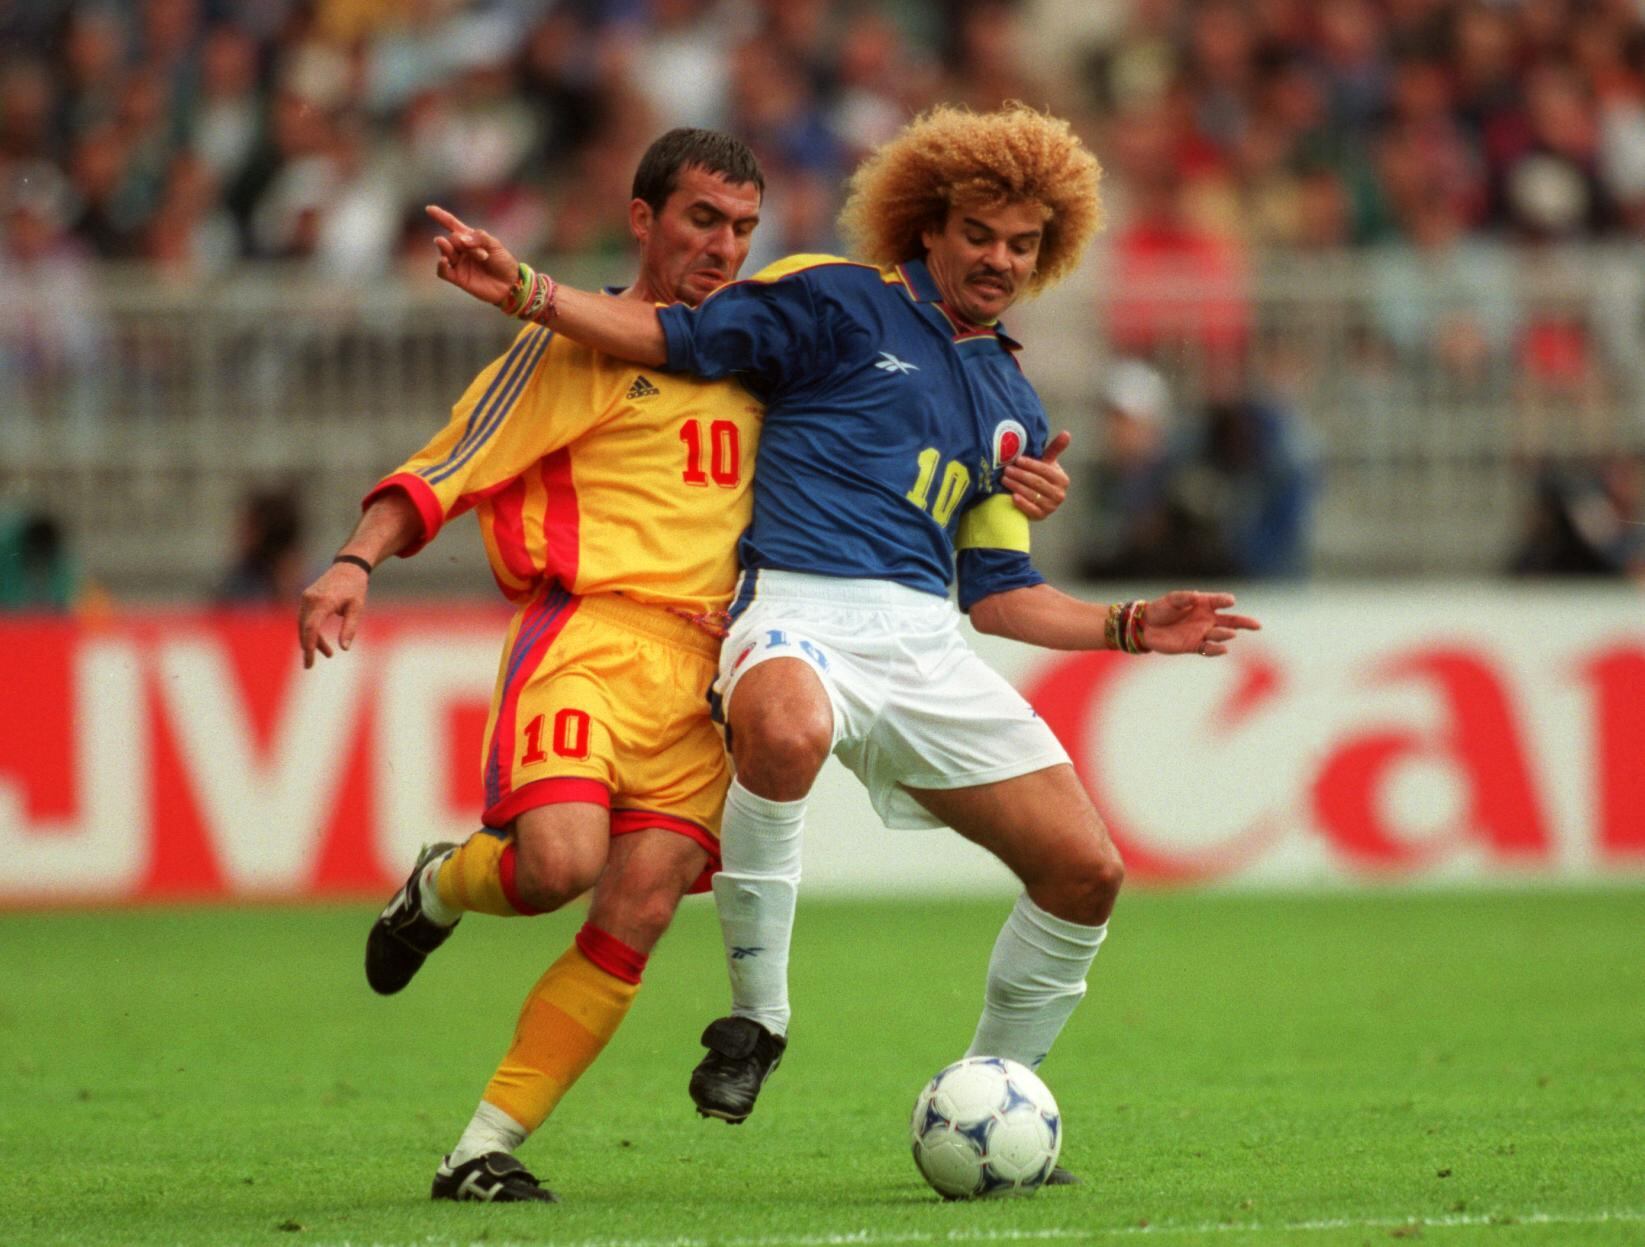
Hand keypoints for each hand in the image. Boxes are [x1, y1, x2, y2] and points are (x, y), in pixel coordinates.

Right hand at [298, 562, 368, 669]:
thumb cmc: (355, 588)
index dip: (310, 645)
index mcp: (323, 602)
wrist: (348, 567)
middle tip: (310, 665)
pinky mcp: (306, 598)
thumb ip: (349, 628)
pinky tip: (322, 643)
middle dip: (308, 648)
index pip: (311, 627)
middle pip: (304, 628)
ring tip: (328, 653)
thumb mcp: (357, 608)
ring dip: (311, 641)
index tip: (310, 660)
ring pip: (303, 625)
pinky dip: (311, 631)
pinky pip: (305, 619)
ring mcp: (306, 598)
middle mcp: (310, 599)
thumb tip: (344, 648)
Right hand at [426, 204, 520, 306]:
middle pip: (451, 239)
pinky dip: (440, 265)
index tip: (429, 209)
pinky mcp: (457, 278)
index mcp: (469, 238)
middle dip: (463, 243)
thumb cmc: (503, 262)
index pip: (452, 225)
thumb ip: (478, 238)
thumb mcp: (494, 244)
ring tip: (465, 251)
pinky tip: (443, 260)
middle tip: (483, 255)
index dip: (441, 216)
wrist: (510, 284)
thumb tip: (460, 240)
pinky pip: (442, 271)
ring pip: (445, 252)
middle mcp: (461, 250)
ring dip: (452, 250)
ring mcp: (458, 263)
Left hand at [1003, 430, 1070, 519]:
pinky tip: (1012, 497)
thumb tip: (1066, 433)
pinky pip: (1031, 509)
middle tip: (1007, 469)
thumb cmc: (1041, 476)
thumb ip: (1055, 448)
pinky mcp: (1042, 516)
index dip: (1031, 465)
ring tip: (1004, 479)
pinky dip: (1022, 503)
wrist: (1037, 498)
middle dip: (1021, 475)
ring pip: (1033, 495)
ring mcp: (1051, 507)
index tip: (1018, 460)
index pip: (1045, 470)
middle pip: (1038, 483)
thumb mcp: (1047, 462)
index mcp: (1062, 479)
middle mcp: (1060, 494)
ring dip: (1017, 487)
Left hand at [1140, 590, 1260, 656]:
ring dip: (1226, 634)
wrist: (1146, 626)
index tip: (1230, 601)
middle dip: (1244, 623)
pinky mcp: (1194, 646)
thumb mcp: (1171, 599)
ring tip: (1231, 633)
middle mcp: (1207, 619)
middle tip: (1257, 625)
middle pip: (1230, 621)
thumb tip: (1196, 596)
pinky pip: (1208, 649)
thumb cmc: (1161, 609)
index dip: (1225, 601)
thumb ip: (1184, 597)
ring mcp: (1202, 633)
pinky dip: (1216, 649)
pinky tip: (1224, 648)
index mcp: (1204, 604)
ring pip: (1220, 635)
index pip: (1219, 601)